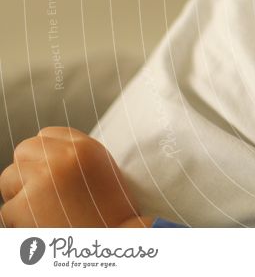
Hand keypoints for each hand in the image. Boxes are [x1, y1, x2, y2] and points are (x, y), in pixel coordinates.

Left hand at [0, 127, 150, 227]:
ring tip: (46, 213)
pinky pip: (6, 210)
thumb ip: (76, 157)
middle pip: (24, 150)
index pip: (47, 134)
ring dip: (19, 196)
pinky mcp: (24, 205)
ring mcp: (43, 179)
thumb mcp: (103, 173)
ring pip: (8, 179)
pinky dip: (19, 222)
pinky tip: (43, 228)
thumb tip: (43, 154)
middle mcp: (65, 158)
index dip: (46, 154)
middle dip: (28, 171)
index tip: (53, 172)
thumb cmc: (111, 214)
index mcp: (87, 148)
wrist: (116, 246)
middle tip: (44, 194)